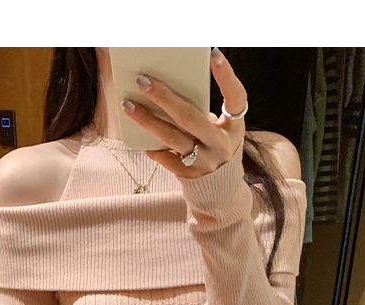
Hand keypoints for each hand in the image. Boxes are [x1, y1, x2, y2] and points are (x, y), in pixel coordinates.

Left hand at [121, 47, 246, 179]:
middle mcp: (221, 145)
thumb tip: (166, 90)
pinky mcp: (189, 175)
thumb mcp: (221, 128)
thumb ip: (203, 111)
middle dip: (164, 97)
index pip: (236, 98)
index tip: (213, 54)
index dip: (226, 76)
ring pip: (172, 138)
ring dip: (148, 120)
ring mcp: (205, 162)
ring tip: (128, 105)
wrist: (220, 189)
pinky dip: (153, 147)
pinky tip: (140, 138)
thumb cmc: (215, 147)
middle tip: (142, 80)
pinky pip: (165, 158)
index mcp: (234, 127)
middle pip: (190, 117)